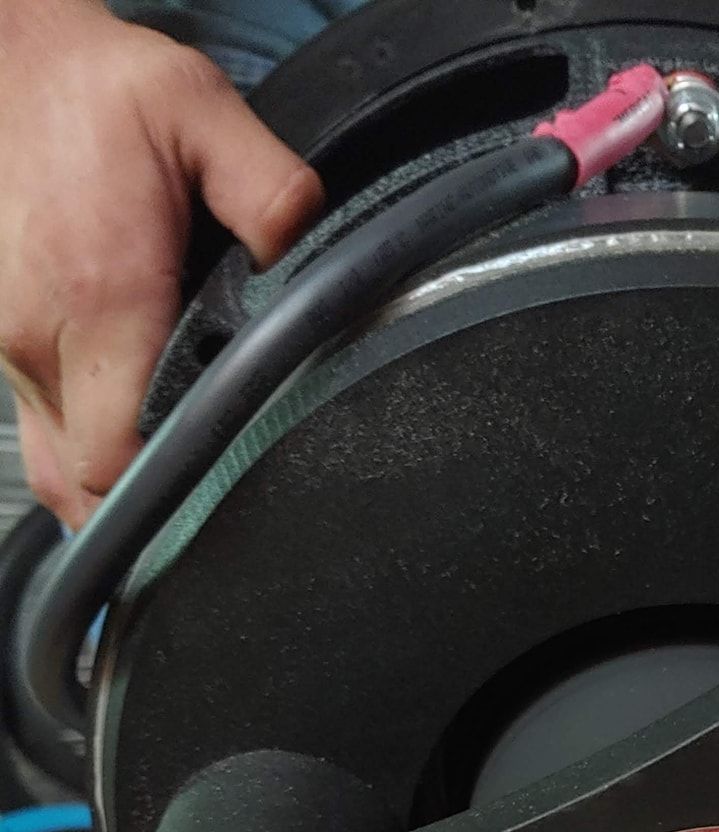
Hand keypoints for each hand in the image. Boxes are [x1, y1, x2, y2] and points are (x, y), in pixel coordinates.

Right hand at [0, 0, 321, 527]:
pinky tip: (134, 446)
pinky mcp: (0, 344)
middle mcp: (40, 335)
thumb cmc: (95, 89)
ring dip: (116, 487)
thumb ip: (269, 190)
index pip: (119, 458)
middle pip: (89, 484)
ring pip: (60, 473)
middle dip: (153, 504)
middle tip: (219, 497)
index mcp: (99, 296)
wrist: (7, 57)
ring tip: (181, 482)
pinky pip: (43, 436)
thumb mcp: (197, 108)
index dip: (174, 497)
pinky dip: (86, 454)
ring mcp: (8, 346)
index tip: (224, 495)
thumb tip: (305, 253)